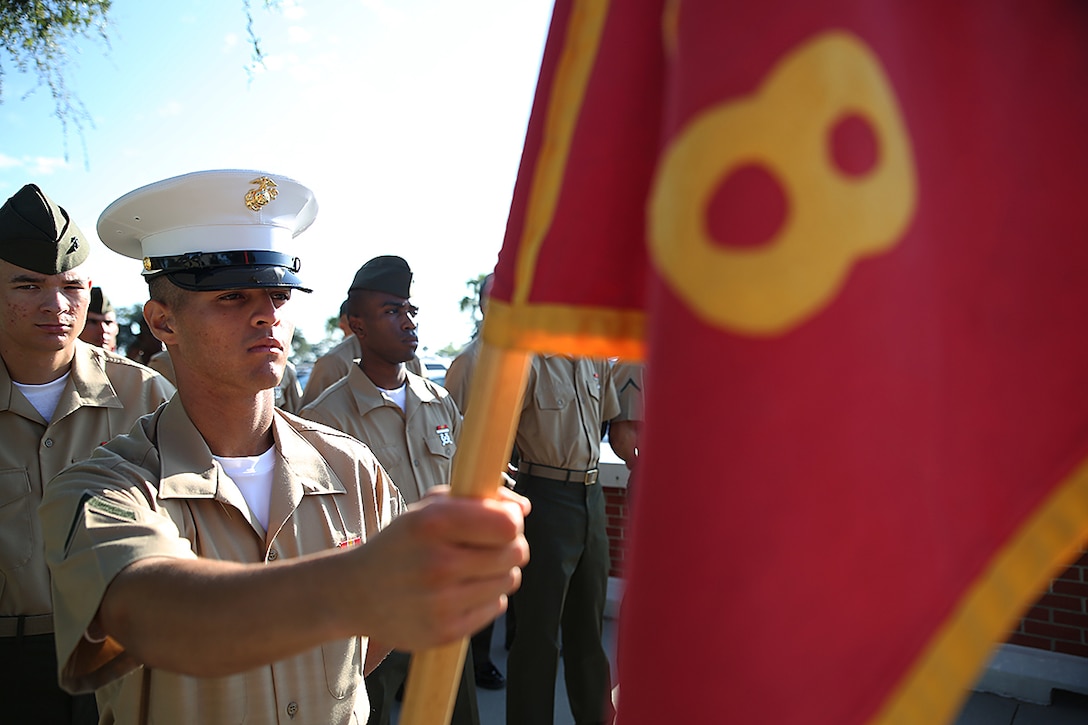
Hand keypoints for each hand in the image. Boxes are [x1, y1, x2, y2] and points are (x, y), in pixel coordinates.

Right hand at [345, 487, 528, 650]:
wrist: (355, 594)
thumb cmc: (400, 545)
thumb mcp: (428, 509)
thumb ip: (477, 499)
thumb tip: (522, 508)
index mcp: (432, 523)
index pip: (507, 524)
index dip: (513, 520)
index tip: (505, 521)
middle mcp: (437, 563)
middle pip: (515, 552)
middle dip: (511, 546)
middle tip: (492, 546)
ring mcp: (441, 602)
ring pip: (509, 581)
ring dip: (500, 572)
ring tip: (474, 569)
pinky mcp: (445, 632)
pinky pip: (496, 607)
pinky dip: (488, 597)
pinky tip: (463, 591)